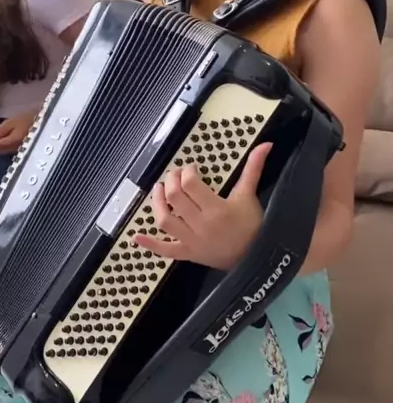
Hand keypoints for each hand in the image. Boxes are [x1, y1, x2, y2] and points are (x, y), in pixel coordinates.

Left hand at [0, 109, 38, 154]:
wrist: (46, 119)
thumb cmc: (29, 117)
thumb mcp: (13, 121)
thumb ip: (0, 131)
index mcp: (13, 140)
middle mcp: (17, 148)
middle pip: (0, 151)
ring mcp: (22, 150)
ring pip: (5, 151)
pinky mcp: (25, 149)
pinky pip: (11, 149)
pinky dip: (5, 147)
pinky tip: (2, 142)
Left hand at [134, 143, 271, 270]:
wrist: (256, 258)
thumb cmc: (253, 225)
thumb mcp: (250, 195)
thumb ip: (254, 169)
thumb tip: (265, 144)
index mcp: (217, 209)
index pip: (191, 185)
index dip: (187, 172)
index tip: (191, 168)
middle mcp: (201, 225)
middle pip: (175, 199)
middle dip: (171, 181)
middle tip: (175, 175)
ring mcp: (192, 241)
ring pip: (165, 221)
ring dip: (157, 204)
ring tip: (158, 190)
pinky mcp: (188, 254)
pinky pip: (166, 250)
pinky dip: (151, 245)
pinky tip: (137, 237)